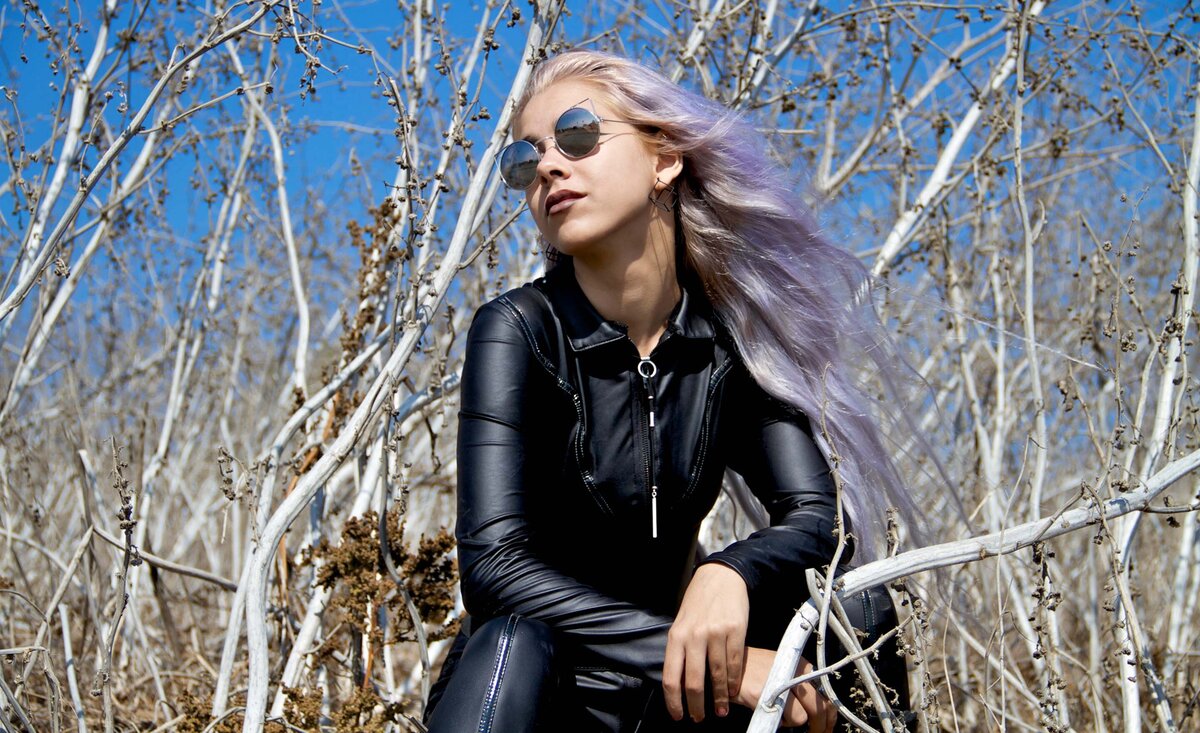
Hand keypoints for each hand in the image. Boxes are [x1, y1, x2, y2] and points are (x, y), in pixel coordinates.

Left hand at [662, 563, 748, 720]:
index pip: (671, 677)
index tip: (678, 715)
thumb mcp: (682, 623)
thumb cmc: (699, 603)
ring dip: (720, 697)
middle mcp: (694, 636)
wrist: (721, 577)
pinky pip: (734, 663)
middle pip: (694, 681)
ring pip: (717, 675)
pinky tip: (733, 691)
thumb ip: (681, 649)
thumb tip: (679, 681)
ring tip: (720, 710)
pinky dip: (734, 681)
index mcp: (676, 636)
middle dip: (696, 705)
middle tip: (699, 718)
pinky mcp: (735, 630)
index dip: (674, 701)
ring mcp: (715, 633)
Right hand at [735, 647, 836, 732]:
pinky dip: (779, 721)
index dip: (830, 716)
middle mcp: (794, 672)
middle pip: (820, 708)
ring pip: (802, 717)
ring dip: (793, 722)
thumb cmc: (755, 670)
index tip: (827, 726)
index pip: (826, 694)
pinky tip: (769, 712)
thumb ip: (800, 685)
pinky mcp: (765, 695)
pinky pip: (782, 718)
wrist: (729, 666)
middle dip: (821, 727)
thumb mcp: (782, 668)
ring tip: (781, 715)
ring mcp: (780, 684)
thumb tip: (819, 711)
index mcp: (802, 665)